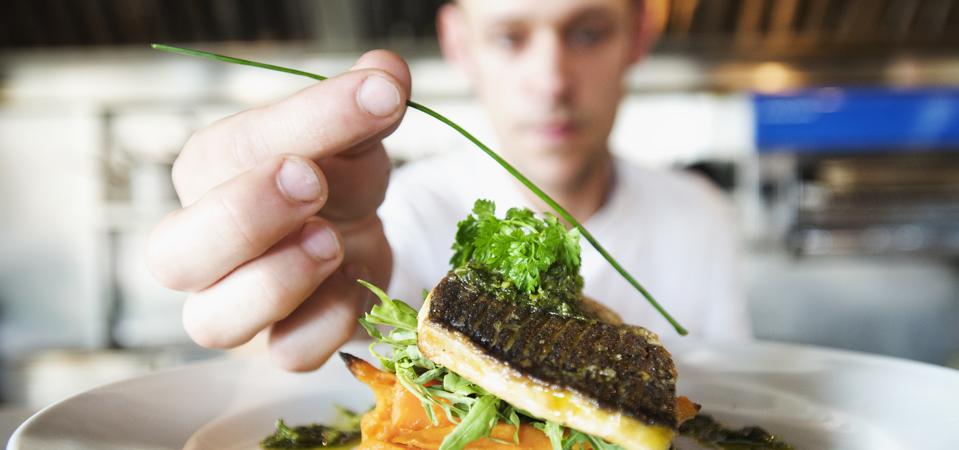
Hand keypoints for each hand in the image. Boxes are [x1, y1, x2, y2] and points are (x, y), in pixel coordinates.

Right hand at [146, 50, 410, 370]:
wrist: (358, 235)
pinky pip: (287, 354)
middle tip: (312, 182)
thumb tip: (387, 73)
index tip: (376, 98)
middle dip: (243, 216)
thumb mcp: (354, 133)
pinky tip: (356, 285)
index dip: (305, 123)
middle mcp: (202, 247)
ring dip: (277, 281)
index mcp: (209, 173)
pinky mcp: (279, 348)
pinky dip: (326, 324)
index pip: (229, 151)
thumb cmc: (336, 178)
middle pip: (173, 254)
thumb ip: (366, 103)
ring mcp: (235, 306)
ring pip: (213, 321)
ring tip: (332, 241)